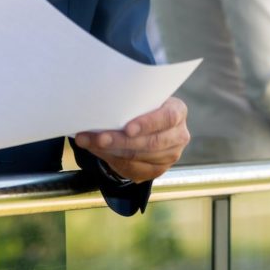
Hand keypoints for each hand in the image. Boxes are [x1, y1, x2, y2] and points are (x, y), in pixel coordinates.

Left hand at [75, 96, 189, 183]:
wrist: (148, 125)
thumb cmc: (142, 106)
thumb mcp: (143, 99)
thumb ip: (131, 101)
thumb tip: (98, 104)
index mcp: (177, 111)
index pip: (167, 118)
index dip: (148, 124)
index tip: (128, 128)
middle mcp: (178, 135)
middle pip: (151, 143)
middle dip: (121, 141)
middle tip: (99, 138)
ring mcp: (170, 156)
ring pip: (138, 158)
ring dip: (111, 151)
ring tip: (90, 142)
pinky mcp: (157, 170)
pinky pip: (132, 169)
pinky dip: (111, 160)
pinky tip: (97, 150)